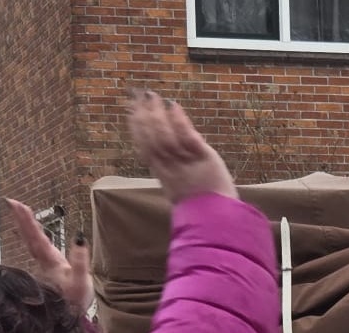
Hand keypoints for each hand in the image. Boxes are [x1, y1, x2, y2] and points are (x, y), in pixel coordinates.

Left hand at [4, 198, 91, 313]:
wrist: (69, 320)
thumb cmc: (74, 302)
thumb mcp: (81, 281)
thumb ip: (80, 261)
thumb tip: (79, 238)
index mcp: (50, 261)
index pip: (36, 236)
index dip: (27, 220)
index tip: (16, 204)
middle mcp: (43, 262)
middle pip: (30, 237)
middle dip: (23, 219)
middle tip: (13, 203)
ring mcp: (43, 267)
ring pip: (31, 243)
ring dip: (26, 227)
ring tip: (21, 213)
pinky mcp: (47, 271)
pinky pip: (37, 249)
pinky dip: (33, 238)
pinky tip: (33, 234)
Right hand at [125, 89, 236, 204]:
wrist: (216, 220)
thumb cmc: (202, 209)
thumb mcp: (180, 191)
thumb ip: (173, 174)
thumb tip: (167, 161)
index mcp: (162, 174)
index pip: (144, 147)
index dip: (136, 128)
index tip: (132, 111)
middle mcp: (170, 167)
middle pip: (151, 138)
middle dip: (143, 115)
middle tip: (140, 96)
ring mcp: (185, 162)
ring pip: (164, 135)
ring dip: (157, 113)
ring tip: (154, 97)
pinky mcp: (203, 158)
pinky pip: (186, 136)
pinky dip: (178, 120)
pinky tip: (174, 106)